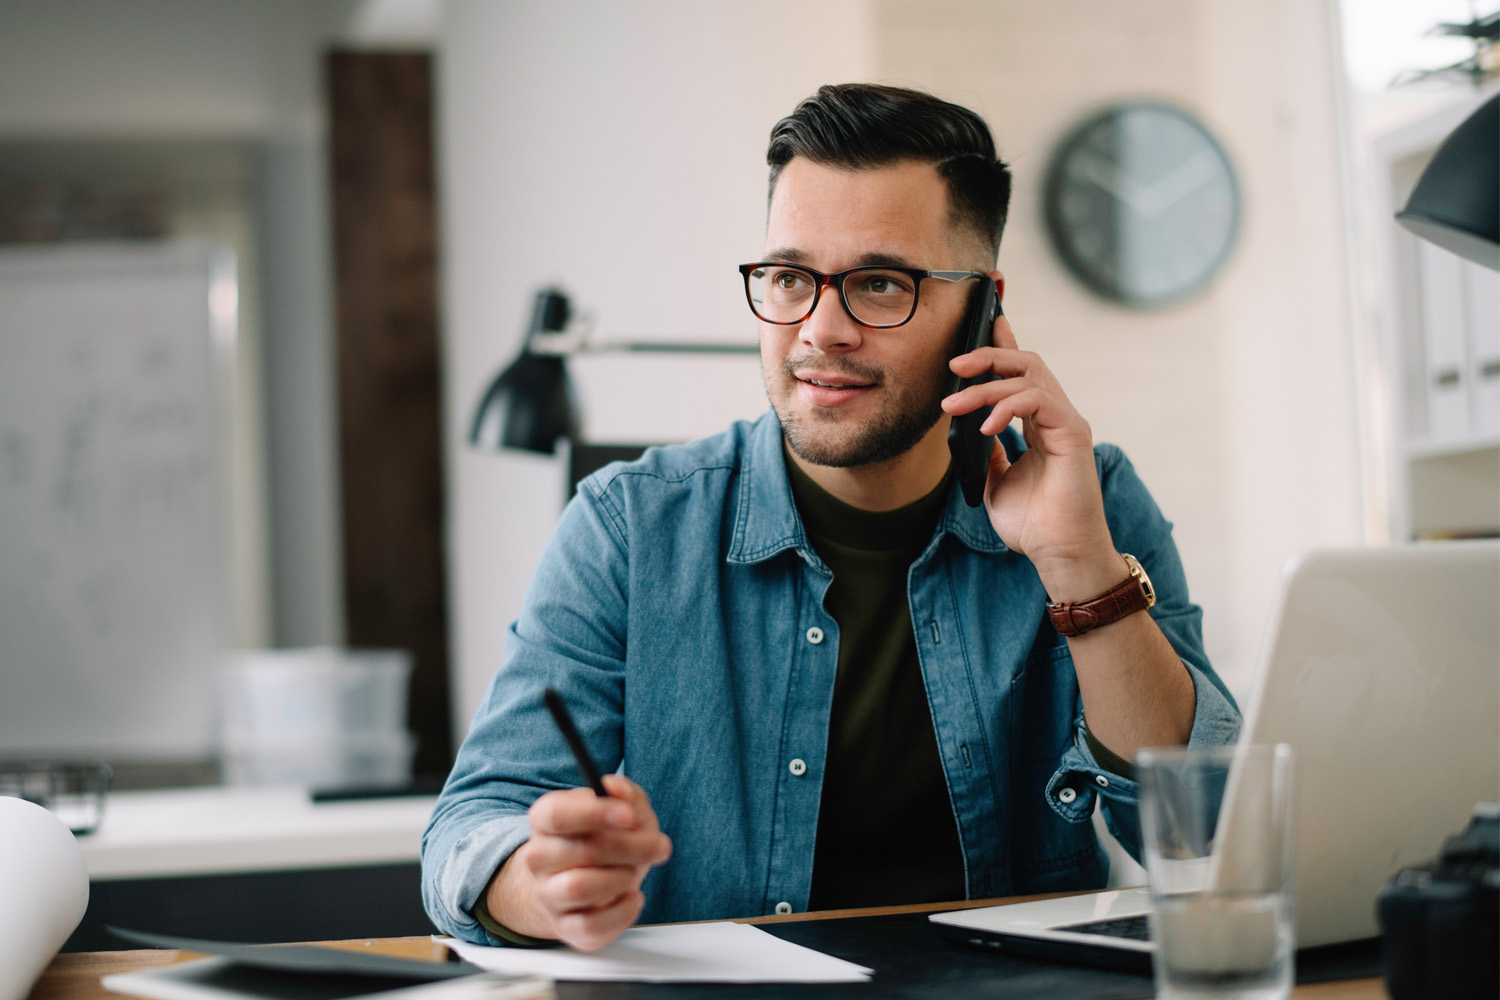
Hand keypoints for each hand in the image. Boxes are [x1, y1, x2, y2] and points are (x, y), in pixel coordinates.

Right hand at [485, 775, 671, 949]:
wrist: (580, 883)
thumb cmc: (603, 840)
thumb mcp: (620, 809)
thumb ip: (624, 793)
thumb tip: (618, 789)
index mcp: (546, 820)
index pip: (557, 815)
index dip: (593, 813)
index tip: (628, 815)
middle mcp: (539, 857)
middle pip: (580, 851)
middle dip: (629, 847)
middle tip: (659, 846)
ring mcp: (549, 894)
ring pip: (579, 888)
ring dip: (620, 878)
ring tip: (633, 872)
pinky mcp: (565, 926)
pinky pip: (590, 926)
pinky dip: (621, 912)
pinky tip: (633, 897)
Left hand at [940, 305, 1121, 601]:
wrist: (1058, 554)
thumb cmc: (1033, 525)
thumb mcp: (995, 483)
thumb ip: (986, 453)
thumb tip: (967, 427)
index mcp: (1040, 424)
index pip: (1022, 374)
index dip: (1003, 346)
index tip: (984, 322)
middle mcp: (1056, 417)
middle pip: (1026, 363)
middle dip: (988, 355)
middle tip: (953, 363)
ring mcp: (1066, 422)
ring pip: (1029, 375)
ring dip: (986, 384)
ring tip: (954, 404)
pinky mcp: (1073, 433)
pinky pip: (1037, 400)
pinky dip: (1006, 407)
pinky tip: (986, 427)